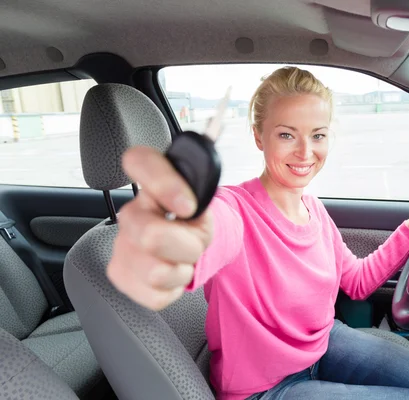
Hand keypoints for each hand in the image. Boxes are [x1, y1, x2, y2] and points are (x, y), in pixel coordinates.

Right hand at [106, 146, 212, 310]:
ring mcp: (121, 245)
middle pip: (151, 235)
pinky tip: (173, 271)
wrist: (186, 246)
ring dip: (184, 268)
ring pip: (158, 271)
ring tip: (183, 257)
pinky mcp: (122, 275)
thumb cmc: (194, 218)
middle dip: (189, 244)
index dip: (164, 183)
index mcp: (151, 183)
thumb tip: (213, 131)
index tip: (190, 204)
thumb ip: (205, 171)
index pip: (140, 161)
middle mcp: (130, 212)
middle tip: (195, 240)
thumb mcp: (206, 195)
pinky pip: (157, 294)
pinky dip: (176, 287)